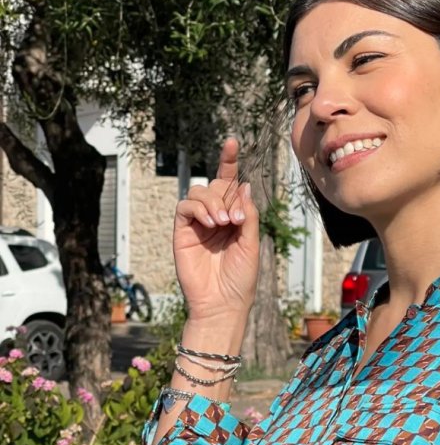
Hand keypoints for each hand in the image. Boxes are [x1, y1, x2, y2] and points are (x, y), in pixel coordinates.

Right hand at [173, 138, 259, 321]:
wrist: (223, 302)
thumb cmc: (241, 276)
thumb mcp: (252, 241)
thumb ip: (248, 213)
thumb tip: (242, 185)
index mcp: (234, 215)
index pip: (230, 183)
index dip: (229, 161)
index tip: (232, 141)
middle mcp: (215, 215)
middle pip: (215, 184)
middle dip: (226, 193)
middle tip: (236, 219)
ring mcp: (197, 223)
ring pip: (199, 191)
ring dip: (213, 202)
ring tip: (224, 223)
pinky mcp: (182, 231)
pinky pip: (185, 206)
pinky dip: (199, 209)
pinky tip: (211, 222)